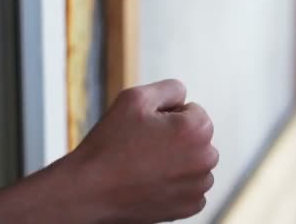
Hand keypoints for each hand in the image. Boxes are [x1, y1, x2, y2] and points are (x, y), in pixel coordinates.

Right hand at [67, 79, 218, 222]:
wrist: (89, 191)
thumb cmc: (110, 144)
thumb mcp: (135, 98)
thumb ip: (170, 88)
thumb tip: (185, 97)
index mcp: (198, 129)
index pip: (193, 111)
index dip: (168, 116)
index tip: (147, 129)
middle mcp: (206, 158)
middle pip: (197, 137)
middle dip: (177, 138)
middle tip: (145, 147)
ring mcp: (199, 186)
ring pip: (194, 162)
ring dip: (178, 161)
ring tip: (146, 166)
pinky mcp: (190, 207)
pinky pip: (190, 187)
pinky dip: (176, 185)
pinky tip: (152, 183)